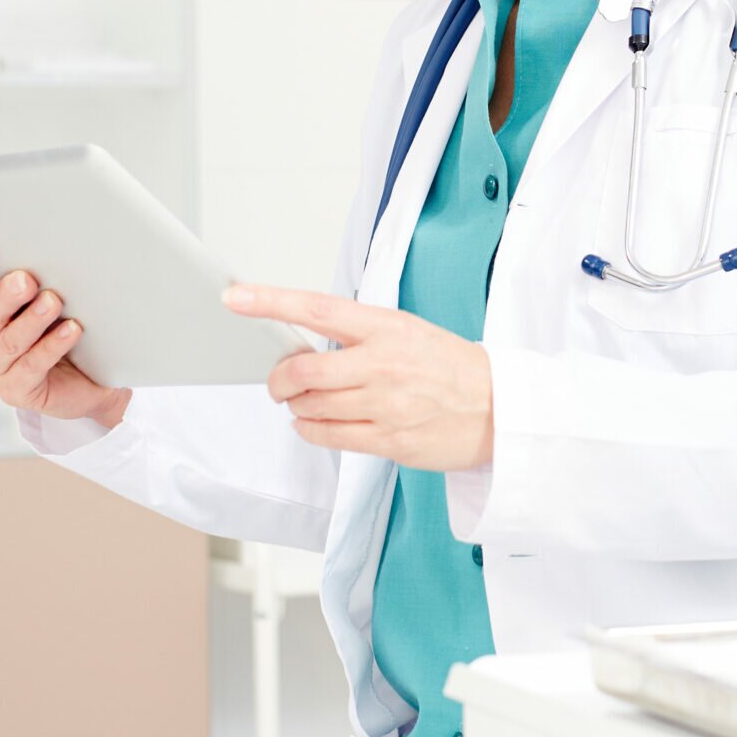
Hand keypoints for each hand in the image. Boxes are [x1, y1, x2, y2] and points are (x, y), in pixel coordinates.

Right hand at [0, 249, 129, 427]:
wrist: (89, 376)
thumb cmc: (60, 329)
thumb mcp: (45, 299)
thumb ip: (37, 280)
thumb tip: (47, 254)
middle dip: (4, 297)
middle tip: (25, 280)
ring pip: (10, 342)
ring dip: (31, 320)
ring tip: (52, 302)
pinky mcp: (16, 390)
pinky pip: (33, 366)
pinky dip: (52, 346)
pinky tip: (71, 330)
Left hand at [226, 282, 493, 469]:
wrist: (501, 409)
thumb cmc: (452, 368)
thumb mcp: (410, 331)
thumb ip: (360, 335)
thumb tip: (307, 344)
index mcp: (388, 327)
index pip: (318, 309)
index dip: (271, 302)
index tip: (235, 296)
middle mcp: (383, 364)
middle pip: (303, 371)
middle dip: (279, 379)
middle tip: (279, 382)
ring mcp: (386, 405)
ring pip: (311, 407)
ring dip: (297, 406)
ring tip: (308, 402)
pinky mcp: (389, 440)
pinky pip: (328, 436)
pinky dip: (310, 430)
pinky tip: (314, 424)